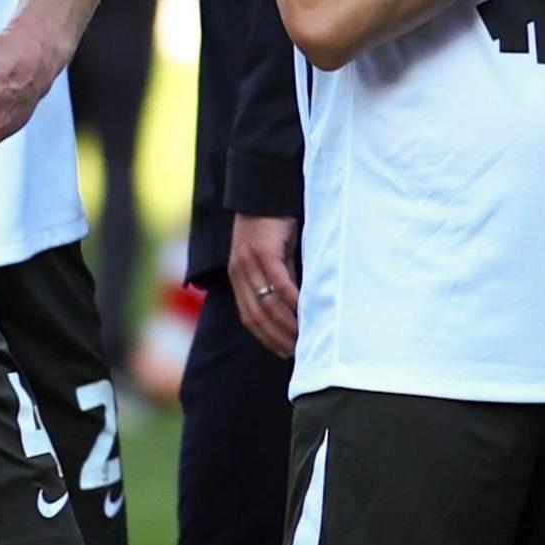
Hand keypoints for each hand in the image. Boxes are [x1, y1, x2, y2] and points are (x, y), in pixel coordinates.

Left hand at [228, 214, 302, 355]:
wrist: (264, 190)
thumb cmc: (273, 224)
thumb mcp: (273, 256)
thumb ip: (279, 278)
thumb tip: (295, 305)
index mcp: (238, 277)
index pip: (249, 318)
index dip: (267, 339)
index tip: (286, 353)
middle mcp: (239, 272)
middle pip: (256, 317)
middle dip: (278, 338)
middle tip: (300, 352)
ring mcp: (248, 262)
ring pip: (266, 303)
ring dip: (286, 324)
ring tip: (305, 337)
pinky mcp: (263, 250)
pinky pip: (278, 282)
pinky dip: (291, 299)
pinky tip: (304, 310)